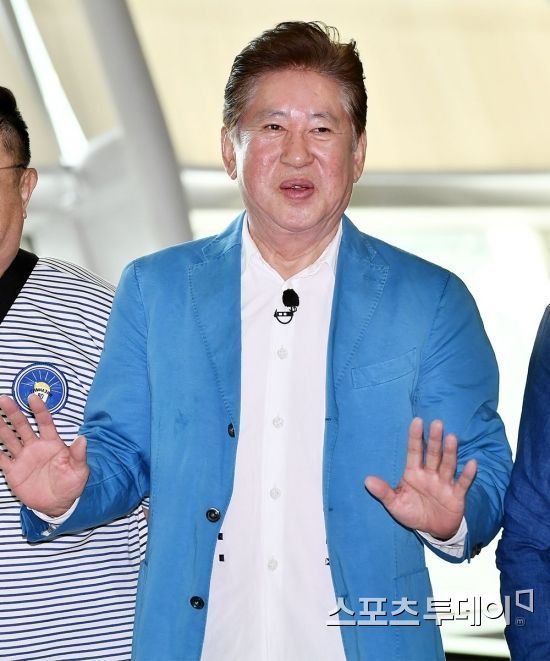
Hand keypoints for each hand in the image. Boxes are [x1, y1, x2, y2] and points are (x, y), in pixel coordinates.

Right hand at [0, 394, 88, 516]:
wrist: (58, 504)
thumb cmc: (71, 484)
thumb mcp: (79, 470)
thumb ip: (78, 455)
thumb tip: (83, 439)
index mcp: (52, 443)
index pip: (44, 422)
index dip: (39, 409)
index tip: (32, 397)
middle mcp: (36, 447)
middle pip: (23, 426)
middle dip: (13, 413)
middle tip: (4, 399)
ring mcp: (23, 458)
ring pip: (9, 439)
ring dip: (0, 427)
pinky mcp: (13, 471)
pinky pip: (0, 459)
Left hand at [365, 418, 476, 539]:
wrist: (433, 530)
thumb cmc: (413, 512)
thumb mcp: (395, 504)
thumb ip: (383, 492)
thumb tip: (366, 480)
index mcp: (414, 472)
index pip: (414, 451)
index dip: (415, 437)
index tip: (417, 421)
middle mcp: (430, 474)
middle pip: (433, 454)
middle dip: (434, 440)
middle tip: (437, 423)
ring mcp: (444, 483)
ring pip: (447, 465)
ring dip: (450, 452)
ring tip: (452, 438)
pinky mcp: (456, 495)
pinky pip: (462, 484)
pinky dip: (467, 474)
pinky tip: (472, 463)